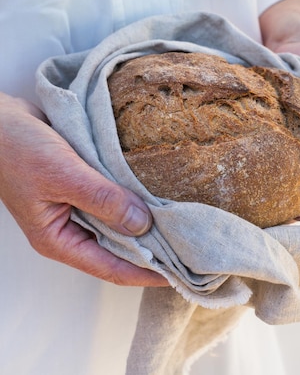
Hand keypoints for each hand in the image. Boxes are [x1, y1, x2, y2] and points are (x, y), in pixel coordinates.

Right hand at [0, 92, 167, 286]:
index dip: (145, 272)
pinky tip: (155, 192)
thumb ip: (103, 200)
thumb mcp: (64, 176)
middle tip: (187, 246)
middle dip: (150, 248)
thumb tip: (142, 224)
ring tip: (179, 222)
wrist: (0, 120)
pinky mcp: (82, 183)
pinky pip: (112, 196)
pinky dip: (131, 196)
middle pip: (117, 247)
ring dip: (143, 220)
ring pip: (116, 221)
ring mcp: (76, 205)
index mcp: (58, 239)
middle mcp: (70, 227)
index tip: (179, 273)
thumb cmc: (19, 151)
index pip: (110, 267)